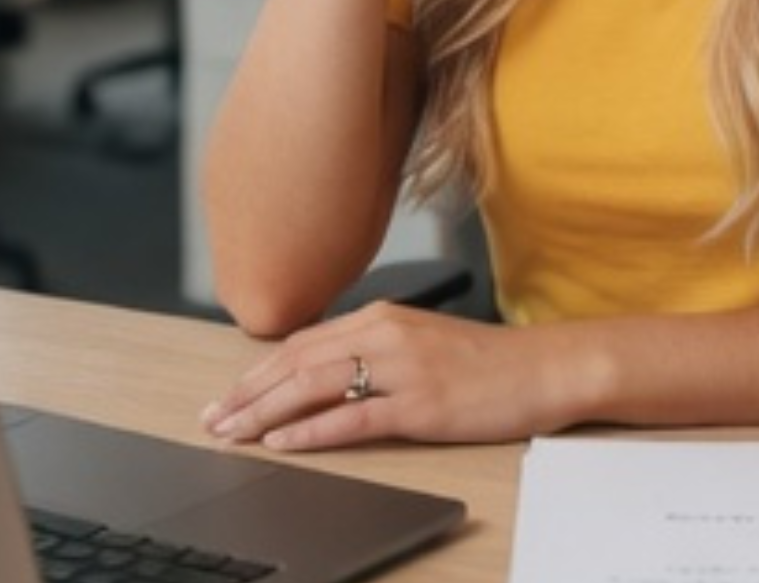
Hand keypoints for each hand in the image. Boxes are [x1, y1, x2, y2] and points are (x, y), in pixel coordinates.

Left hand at [201, 302, 572, 450]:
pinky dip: (311, 431)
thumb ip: (373, 350)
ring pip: (315, 385)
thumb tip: (322, 375)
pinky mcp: (421, 403)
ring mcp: (403, 368)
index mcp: (382, 316)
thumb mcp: (421, 342)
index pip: (302, 342)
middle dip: (247, 392)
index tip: (226, 395)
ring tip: (233, 432)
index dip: (257, 371)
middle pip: (297, 361)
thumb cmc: (487, 362)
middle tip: (212, 418)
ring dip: (265, 411)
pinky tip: (284, 443)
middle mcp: (385, 333)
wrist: (545, 368)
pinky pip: (353, 418)